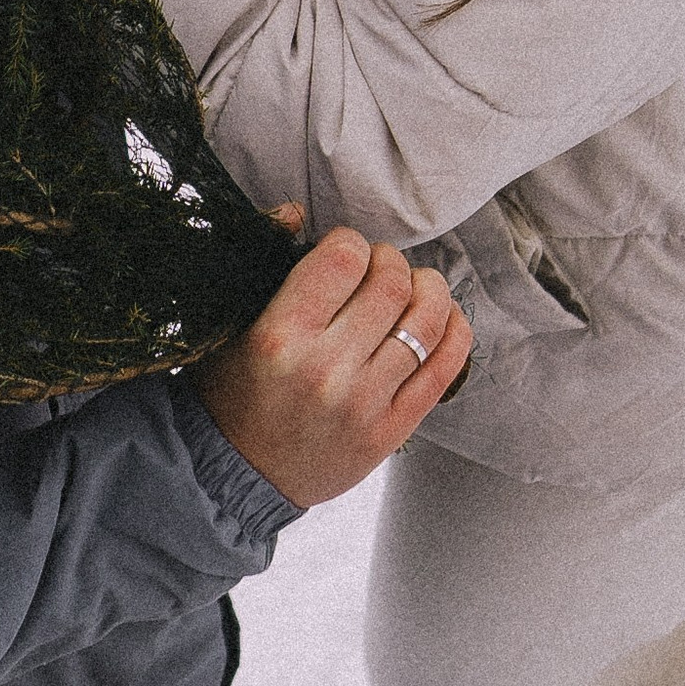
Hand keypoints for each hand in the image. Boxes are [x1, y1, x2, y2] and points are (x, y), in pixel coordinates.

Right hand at [194, 227, 469, 509]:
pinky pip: (445, 368)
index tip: (343, 252)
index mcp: (280, 335)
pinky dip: (455, 331)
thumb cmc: (231, 393)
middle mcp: (326, 369)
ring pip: (427, 320)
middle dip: (390, 261)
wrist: (236, 475)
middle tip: (379, 269)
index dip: (350, 242)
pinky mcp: (391, 431)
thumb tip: (296, 210)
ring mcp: (364, 403)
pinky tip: (444, 318)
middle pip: (391, 282)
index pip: (343, 257)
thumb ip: (264, 263)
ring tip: (415, 287)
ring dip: (429, 289)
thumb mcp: (229, 324)